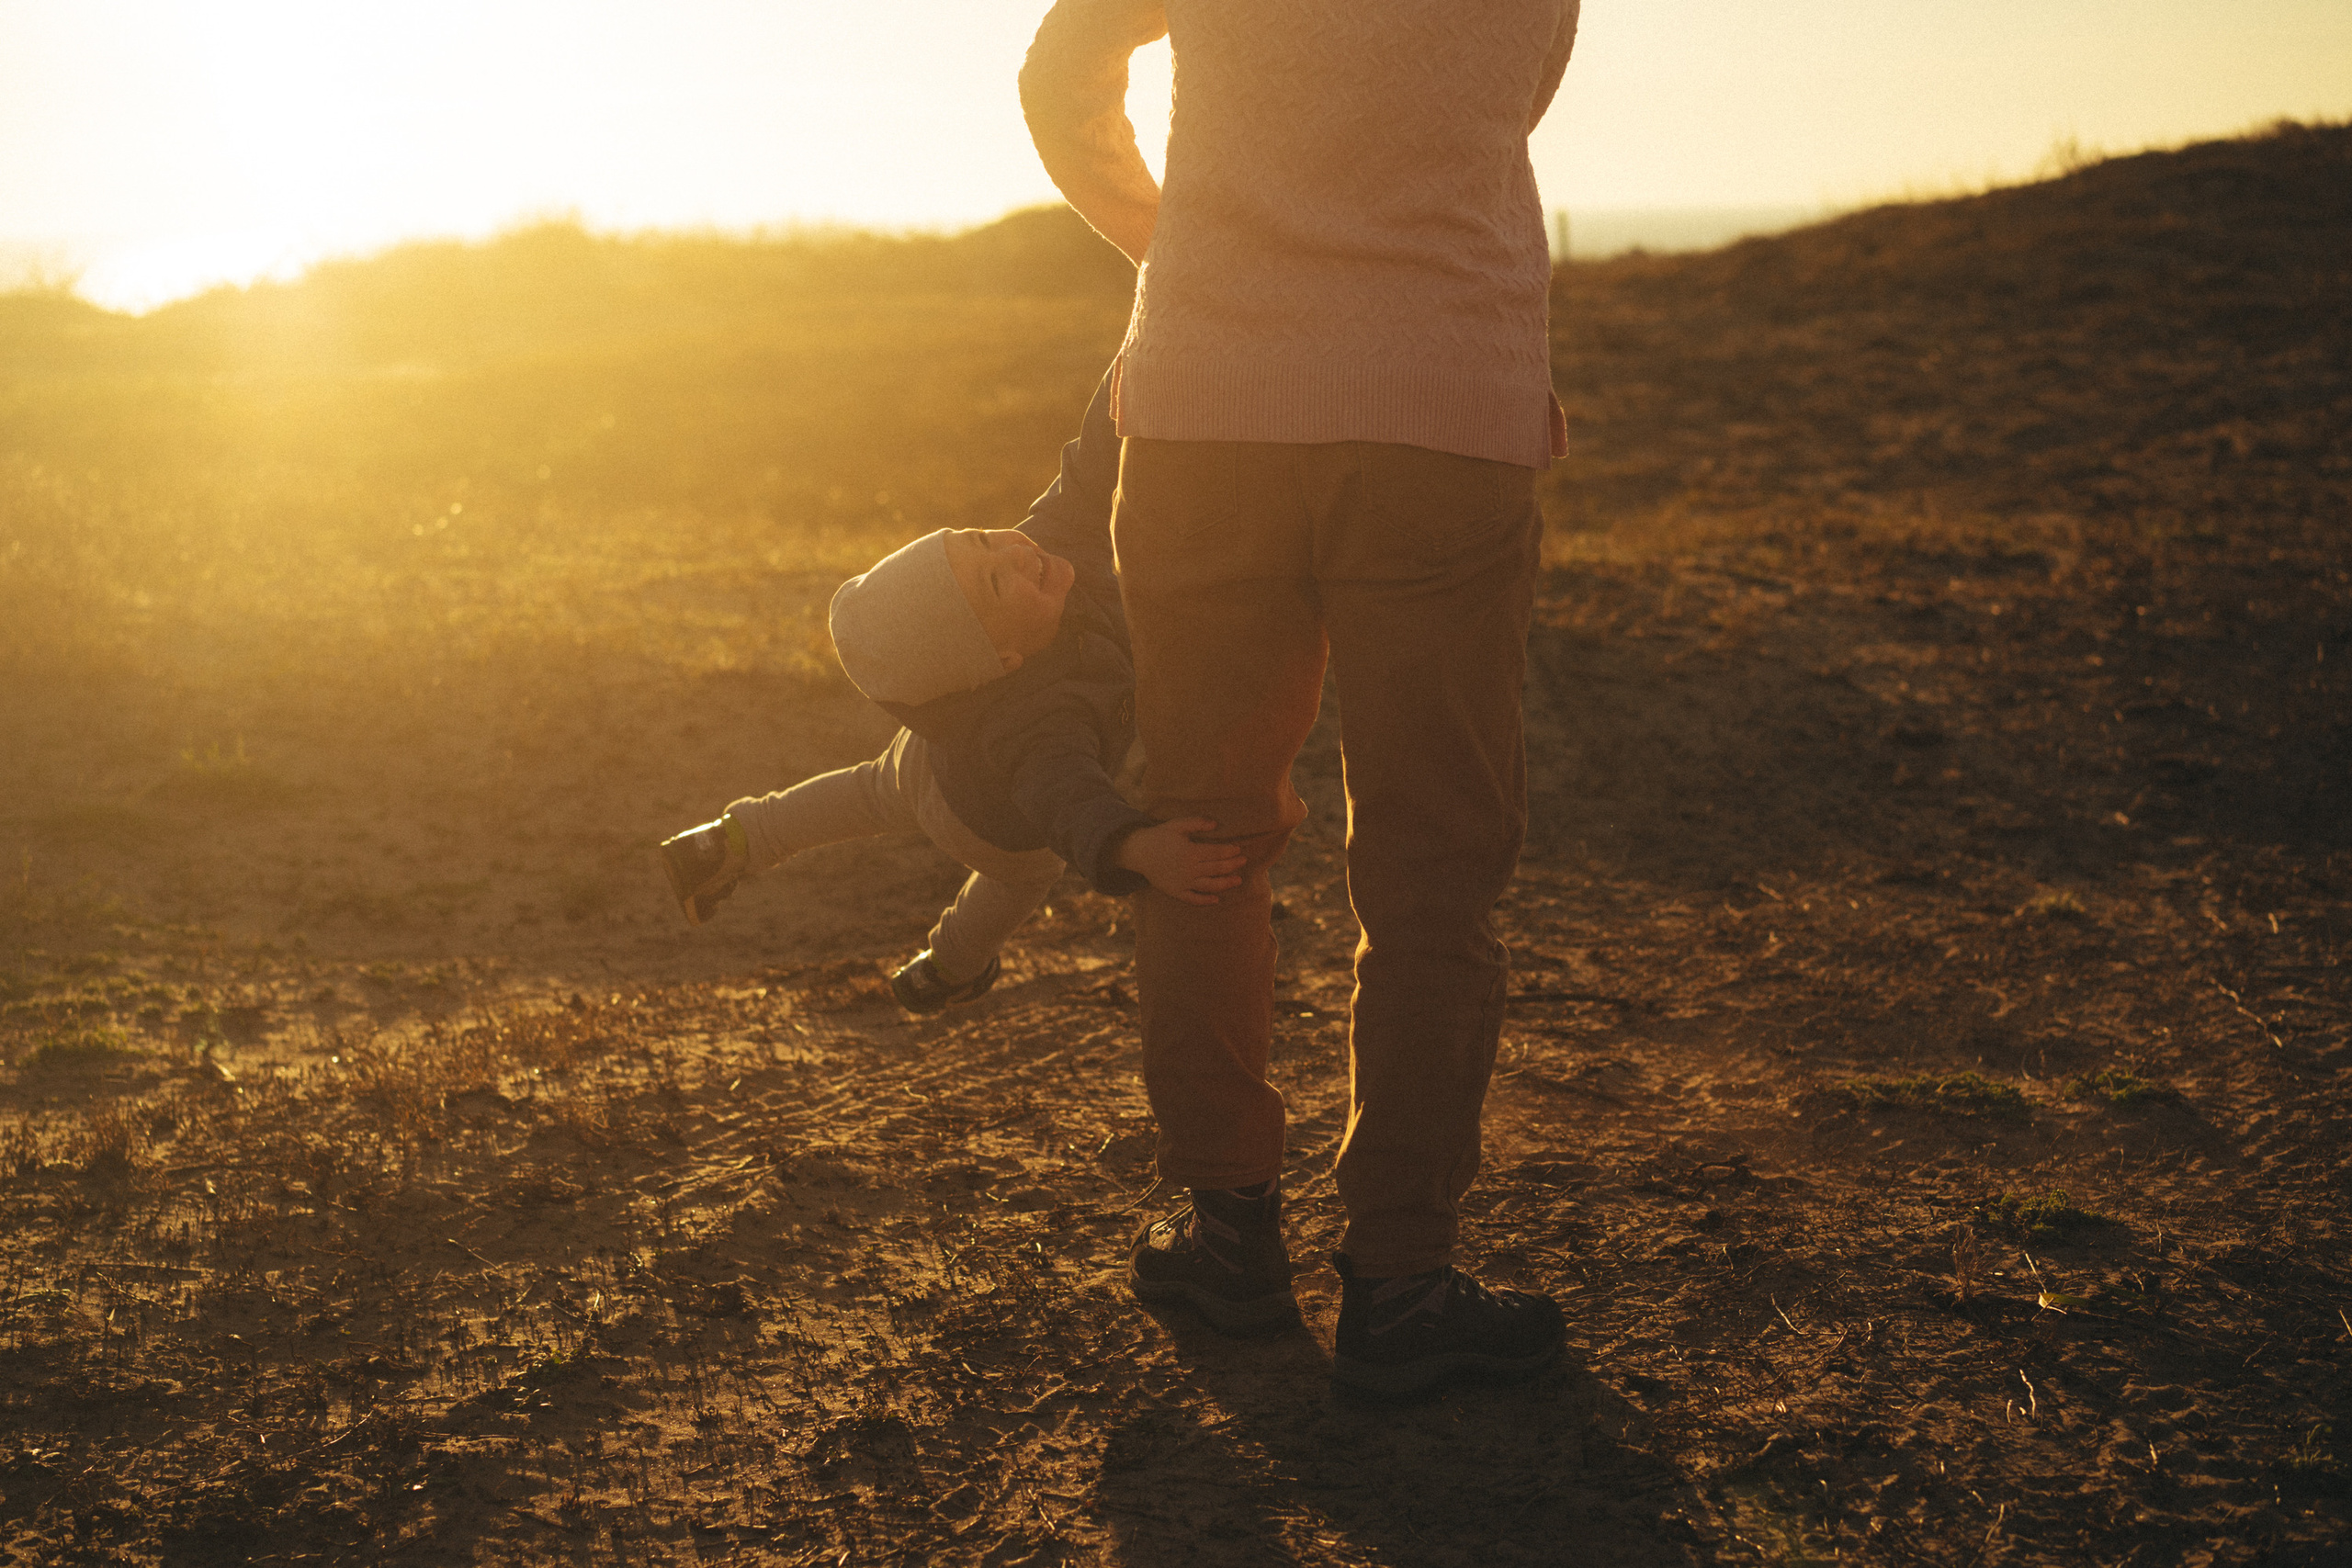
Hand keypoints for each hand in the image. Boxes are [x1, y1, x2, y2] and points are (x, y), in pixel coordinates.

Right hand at [1115, 817, 1244, 905]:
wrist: (1139, 852)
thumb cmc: (1160, 836)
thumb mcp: (1177, 825)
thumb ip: (1196, 823)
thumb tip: (1215, 824)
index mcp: (1190, 852)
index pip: (1216, 852)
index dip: (1229, 851)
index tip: (1238, 849)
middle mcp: (1188, 869)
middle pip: (1216, 868)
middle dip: (1232, 865)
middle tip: (1243, 861)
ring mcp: (1182, 882)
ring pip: (1209, 885)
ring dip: (1225, 883)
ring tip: (1238, 881)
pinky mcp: (1176, 891)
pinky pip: (1193, 899)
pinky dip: (1205, 901)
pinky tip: (1216, 899)